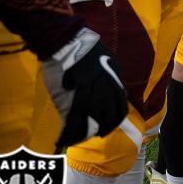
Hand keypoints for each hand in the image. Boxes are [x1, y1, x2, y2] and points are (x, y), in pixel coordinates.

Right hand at [41, 28, 127, 147]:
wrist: (68, 43)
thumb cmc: (85, 50)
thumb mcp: (108, 63)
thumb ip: (110, 80)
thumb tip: (112, 91)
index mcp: (116, 84)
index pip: (120, 111)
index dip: (112, 121)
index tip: (105, 126)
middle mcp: (108, 94)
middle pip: (107, 121)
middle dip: (98, 131)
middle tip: (88, 135)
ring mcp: (92, 99)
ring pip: (89, 126)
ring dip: (80, 136)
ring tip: (72, 139)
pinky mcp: (74, 102)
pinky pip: (73, 124)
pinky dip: (67, 135)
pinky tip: (61, 140)